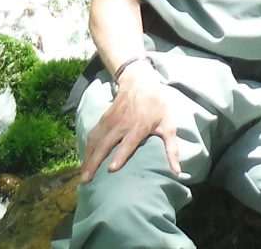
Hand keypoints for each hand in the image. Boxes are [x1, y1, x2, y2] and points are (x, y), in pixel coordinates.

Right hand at [80, 61, 180, 182]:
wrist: (139, 80)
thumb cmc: (157, 105)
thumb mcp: (168, 125)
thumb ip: (172, 149)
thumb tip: (178, 172)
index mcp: (139, 126)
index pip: (128, 143)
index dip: (120, 156)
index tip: (111, 170)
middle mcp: (122, 124)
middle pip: (105, 144)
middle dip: (95, 162)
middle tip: (86, 180)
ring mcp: (110, 120)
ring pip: (95, 140)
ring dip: (88, 157)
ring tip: (83, 175)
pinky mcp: (104, 117)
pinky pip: (93, 134)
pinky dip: (87, 147)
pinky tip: (84, 159)